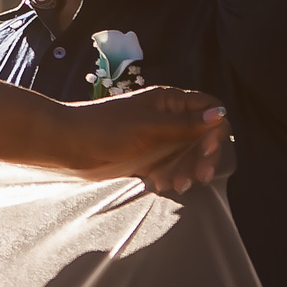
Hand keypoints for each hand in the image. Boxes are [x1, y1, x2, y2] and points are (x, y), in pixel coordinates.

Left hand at [43, 86, 226, 192]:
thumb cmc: (105, 128)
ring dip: (187, 170)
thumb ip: (185, 124)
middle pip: (202, 136)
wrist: (66, 143)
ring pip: (187, 154)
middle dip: (203, 157)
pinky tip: (163, 185)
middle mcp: (166, 117)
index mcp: (168, 101)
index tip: (208, 150)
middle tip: (199, 177)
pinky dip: (170, 175)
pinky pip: (169, 166)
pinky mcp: (146, 155)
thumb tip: (221, 115)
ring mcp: (156, 137)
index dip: (215, 130)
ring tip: (177, 185)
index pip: (209, 109)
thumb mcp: (149, 127)